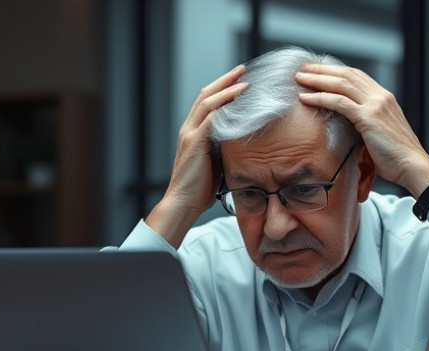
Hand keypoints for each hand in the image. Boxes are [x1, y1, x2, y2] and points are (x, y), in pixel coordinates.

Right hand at [147, 65, 246, 246]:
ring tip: (244, 79)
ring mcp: (190, 134)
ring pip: (207, 102)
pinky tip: (239, 100)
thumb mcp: (216, 162)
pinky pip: (210, 118)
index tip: (239, 79)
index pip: (206, 103)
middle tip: (243, 69)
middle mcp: (189, 129)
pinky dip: (225, 106)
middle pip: (206, 96)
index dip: (222, 88)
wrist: (183, 203)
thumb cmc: (201, 188)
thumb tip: (245, 141)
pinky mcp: (194, 143)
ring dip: (227, 89)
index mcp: (193, 132)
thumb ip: (225, 148)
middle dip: (225, 81)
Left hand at [295, 64, 428, 196]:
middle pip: (347, 75)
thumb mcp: (380, 132)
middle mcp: (381, 96)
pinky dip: (321, 98)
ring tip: (300, 79)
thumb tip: (347, 124)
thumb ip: (365, 122)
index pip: (357, 76)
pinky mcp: (369, 117)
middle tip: (304, 69)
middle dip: (323, 70)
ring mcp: (375, 105)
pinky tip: (306, 98)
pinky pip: (340, 102)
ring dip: (318, 80)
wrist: (412, 165)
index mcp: (385, 98)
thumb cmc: (396, 156)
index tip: (318, 71)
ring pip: (341, 84)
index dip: (336, 71)